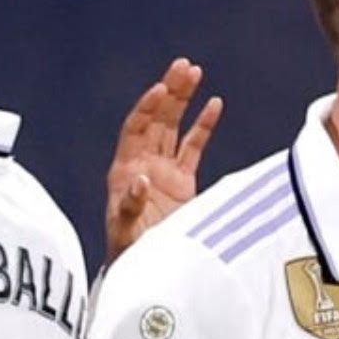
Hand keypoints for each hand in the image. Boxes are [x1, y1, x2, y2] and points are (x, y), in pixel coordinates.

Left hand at [105, 57, 222, 260]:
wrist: (144, 272)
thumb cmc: (129, 253)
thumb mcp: (126, 231)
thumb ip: (131, 207)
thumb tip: (138, 180)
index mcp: (124, 170)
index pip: (135, 128)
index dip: (147, 108)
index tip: (162, 89)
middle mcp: (143, 164)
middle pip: (156, 119)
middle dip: (169, 92)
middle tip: (183, 66)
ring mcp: (163, 170)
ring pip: (174, 126)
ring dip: (183, 99)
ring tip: (194, 71)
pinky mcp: (182, 182)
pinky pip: (193, 146)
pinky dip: (203, 125)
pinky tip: (214, 103)